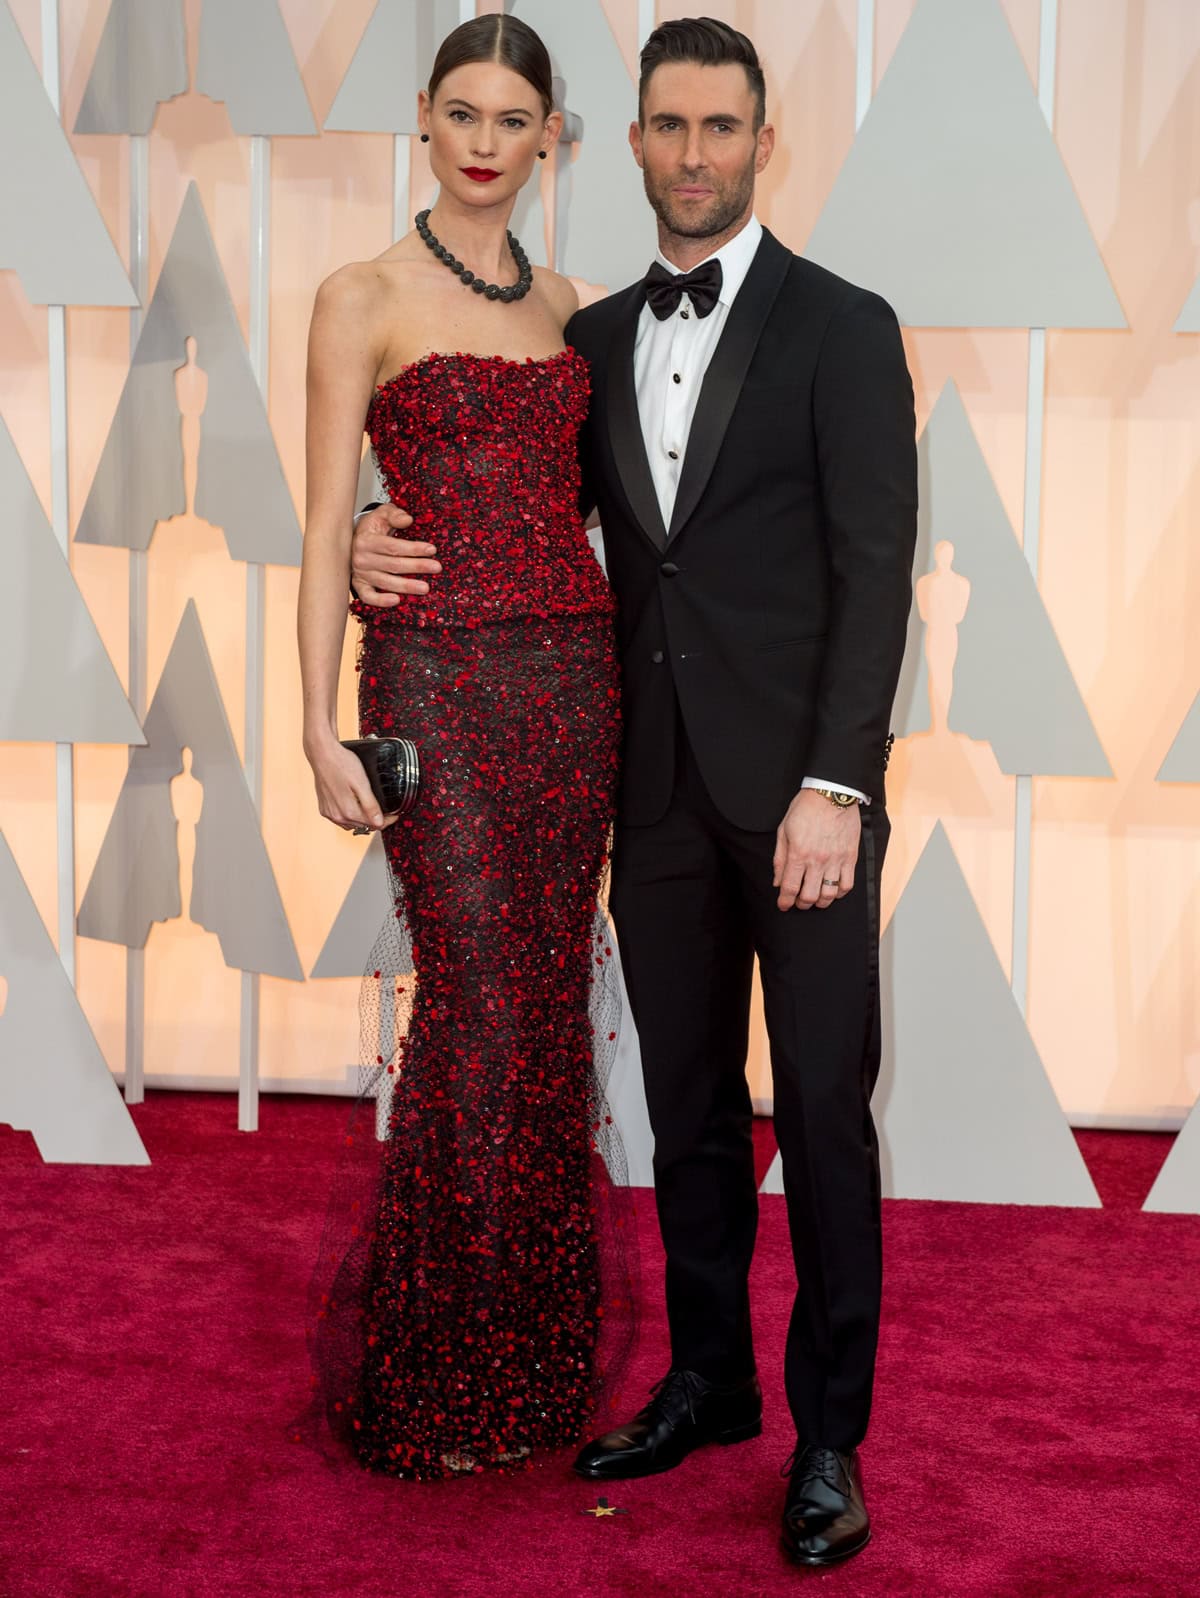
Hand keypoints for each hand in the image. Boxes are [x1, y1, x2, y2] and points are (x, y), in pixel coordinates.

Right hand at [306, 737, 398, 833]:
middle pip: (363, 826)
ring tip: (370, 807)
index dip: (387, 820)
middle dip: (376, 820)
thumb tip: (380, 822)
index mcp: (348, 811)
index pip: (374, 825)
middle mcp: (337, 816)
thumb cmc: (341, 764)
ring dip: (363, 819)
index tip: (394, 815)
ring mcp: (329, 813)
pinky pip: (341, 819)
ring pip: (352, 824)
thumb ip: (371, 805)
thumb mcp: (362, 784)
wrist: (322, 754)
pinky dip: (350, 815)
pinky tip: (354, 805)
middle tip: (385, 810)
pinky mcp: (324, 809)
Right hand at [350, 503, 439, 605]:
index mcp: (366, 540)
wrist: (354, 540)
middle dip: (417, 566)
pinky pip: (368, 597)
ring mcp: (360, 573)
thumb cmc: (372, 528)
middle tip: (436, 568)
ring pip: (385, 582)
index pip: (392, 546)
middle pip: (393, 565)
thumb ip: (395, 514)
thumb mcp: (382, 514)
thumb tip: (408, 520)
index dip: (413, 548)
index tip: (432, 549)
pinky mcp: (359, 585)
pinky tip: (397, 601)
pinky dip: (381, 601)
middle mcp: (361, 558)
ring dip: (406, 586)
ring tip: (425, 587)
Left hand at [772, 790, 860, 911]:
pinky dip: (839, 893)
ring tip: (815, 899)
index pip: (790, 887)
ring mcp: (836, 860)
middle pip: (809, 896)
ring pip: (829, 894)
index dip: (785, 901)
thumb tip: (777, 881)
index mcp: (798, 853)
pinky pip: (847, 884)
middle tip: (798, 902)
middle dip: (801, 904)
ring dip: (820, 902)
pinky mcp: (850, 857)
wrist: (831, 793)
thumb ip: (780, 858)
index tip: (783, 905)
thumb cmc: (805, 808)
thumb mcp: (784, 830)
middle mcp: (817, 860)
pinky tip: (833, 891)